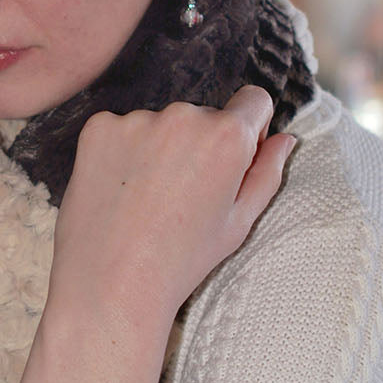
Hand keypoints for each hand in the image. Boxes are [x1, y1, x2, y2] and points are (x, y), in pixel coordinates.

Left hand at [1, 87, 294, 382]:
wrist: (111, 283)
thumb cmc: (182, 260)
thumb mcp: (239, 222)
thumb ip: (267, 173)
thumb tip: (284, 138)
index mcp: (227, 136)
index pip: (253, 99)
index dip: (248, 129)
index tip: (231, 159)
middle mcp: (183, 116)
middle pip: (202, 115)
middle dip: (199, 144)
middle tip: (181, 195)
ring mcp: (136, 119)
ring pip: (159, 124)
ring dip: (158, 147)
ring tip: (146, 199)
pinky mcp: (98, 128)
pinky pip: (119, 130)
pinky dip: (120, 152)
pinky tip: (119, 191)